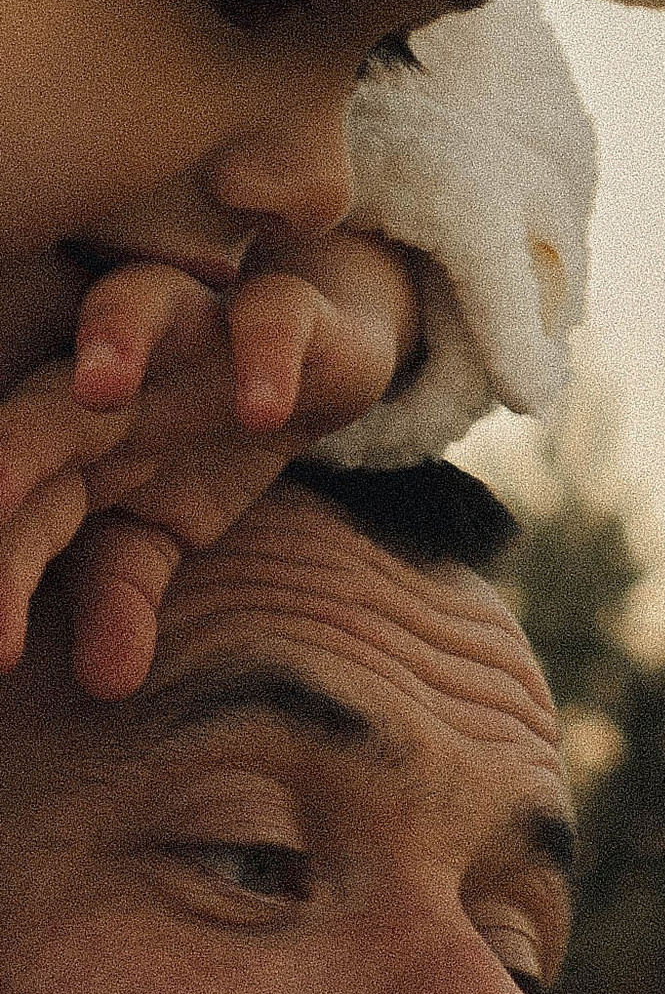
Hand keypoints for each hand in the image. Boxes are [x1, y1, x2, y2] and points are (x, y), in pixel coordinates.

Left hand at [0, 235, 421, 695]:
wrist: (305, 355)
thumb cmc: (204, 444)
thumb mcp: (164, 532)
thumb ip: (122, 597)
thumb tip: (105, 686)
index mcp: (68, 445)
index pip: (21, 515)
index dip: (4, 575)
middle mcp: (110, 380)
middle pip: (43, 416)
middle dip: (10, 463)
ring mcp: (187, 332)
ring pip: (130, 308)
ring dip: (109, 341)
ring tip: (98, 390)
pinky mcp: (277, 312)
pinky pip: (269, 318)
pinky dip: (266, 356)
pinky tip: (265, 410)